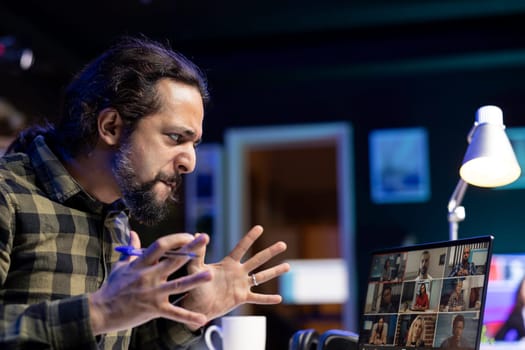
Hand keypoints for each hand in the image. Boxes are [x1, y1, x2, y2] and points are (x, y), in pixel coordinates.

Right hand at [89, 230, 211, 334]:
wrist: (100, 312)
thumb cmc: (111, 288)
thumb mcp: (120, 266)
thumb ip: (131, 250)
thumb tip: (133, 233)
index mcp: (141, 264)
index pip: (160, 245)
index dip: (176, 238)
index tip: (189, 235)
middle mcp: (148, 276)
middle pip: (173, 260)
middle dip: (190, 248)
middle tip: (205, 238)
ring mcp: (152, 293)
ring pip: (177, 285)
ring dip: (195, 280)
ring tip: (210, 275)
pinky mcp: (154, 309)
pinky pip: (174, 313)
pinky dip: (188, 317)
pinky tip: (202, 319)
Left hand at [181, 225, 289, 327]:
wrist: (196, 306)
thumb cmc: (195, 286)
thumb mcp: (196, 268)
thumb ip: (198, 253)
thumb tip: (197, 235)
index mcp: (228, 263)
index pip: (242, 248)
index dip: (250, 238)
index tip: (260, 227)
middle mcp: (238, 272)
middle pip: (258, 259)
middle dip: (270, 252)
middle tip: (283, 244)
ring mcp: (241, 285)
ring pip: (262, 277)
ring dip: (275, 271)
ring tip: (288, 266)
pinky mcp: (241, 298)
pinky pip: (258, 298)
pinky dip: (268, 299)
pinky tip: (279, 298)